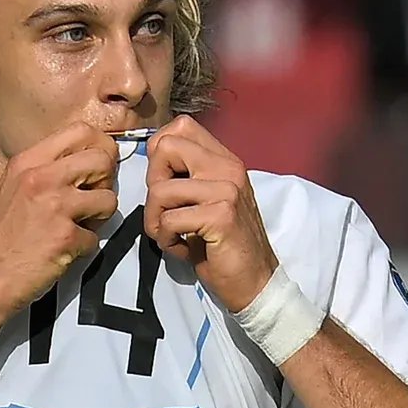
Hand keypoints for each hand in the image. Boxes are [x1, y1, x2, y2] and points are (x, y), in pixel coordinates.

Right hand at [0, 122, 119, 316]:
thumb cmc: (1, 236)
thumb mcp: (16, 186)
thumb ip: (48, 169)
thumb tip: (89, 160)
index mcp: (29, 161)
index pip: (81, 130)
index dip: (100, 146)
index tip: (98, 166)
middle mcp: (41, 177)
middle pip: (103, 159)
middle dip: (106, 181)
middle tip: (91, 199)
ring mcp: (54, 206)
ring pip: (109, 198)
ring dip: (100, 217)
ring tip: (79, 226)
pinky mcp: (65, 236)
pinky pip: (96, 237)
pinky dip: (84, 247)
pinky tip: (64, 250)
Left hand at [144, 115, 276, 311]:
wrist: (255, 281)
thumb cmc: (222, 243)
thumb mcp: (207, 199)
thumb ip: (188, 174)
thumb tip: (152, 155)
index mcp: (224, 160)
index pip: (181, 126)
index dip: (160, 152)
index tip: (165, 181)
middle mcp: (228, 168)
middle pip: (165, 147)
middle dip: (153, 182)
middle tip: (165, 210)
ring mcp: (226, 190)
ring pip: (160, 190)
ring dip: (155, 220)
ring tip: (171, 235)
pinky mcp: (221, 216)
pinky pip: (170, 220)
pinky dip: (167, 240)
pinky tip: (182, 248)